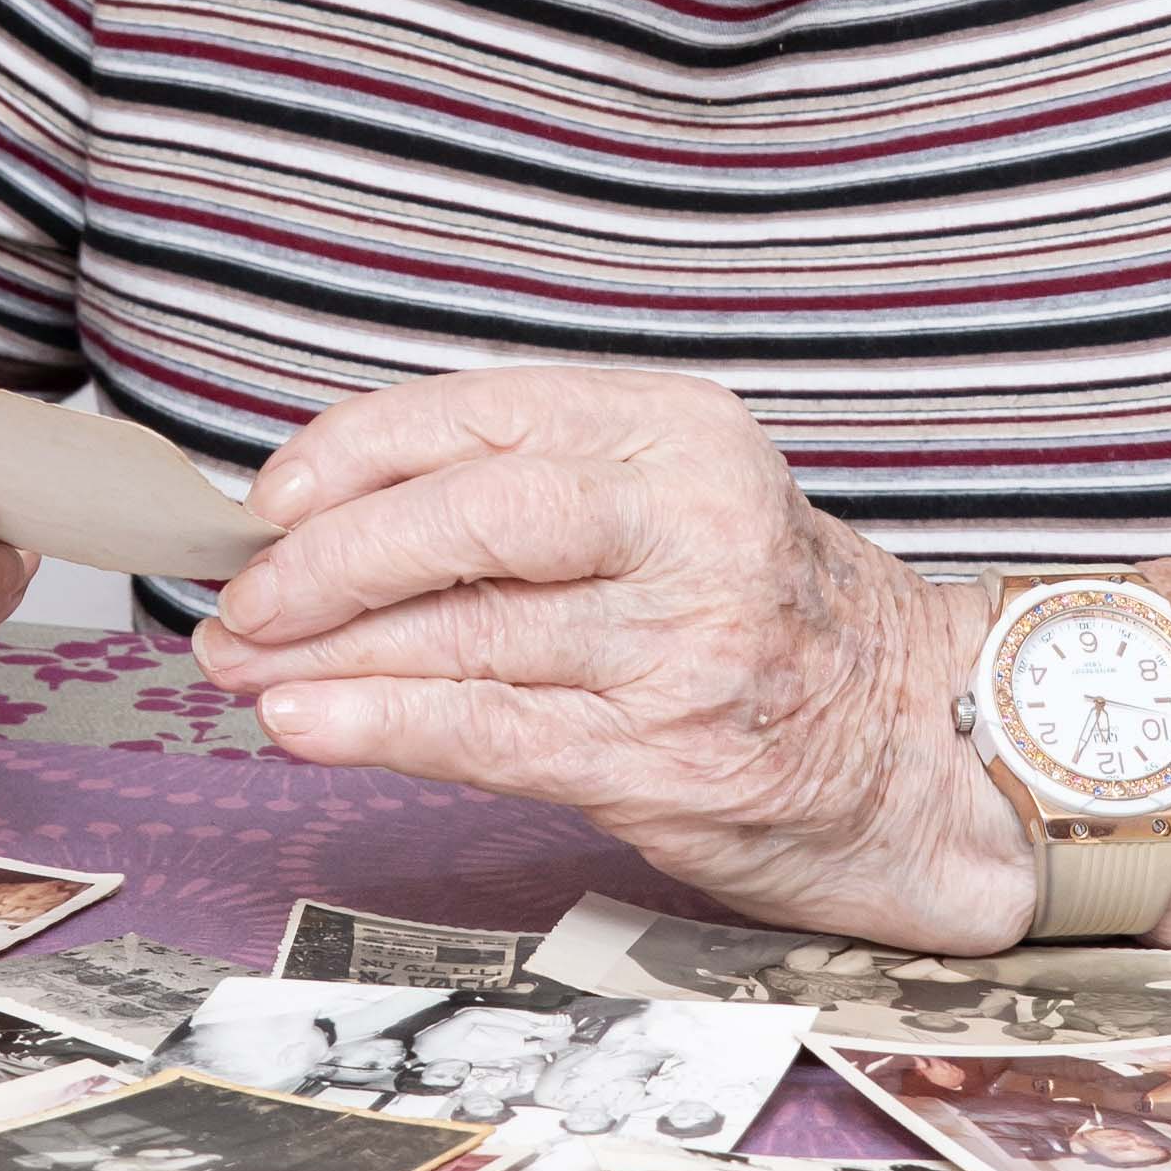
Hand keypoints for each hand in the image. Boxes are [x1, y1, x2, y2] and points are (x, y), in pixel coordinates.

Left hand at [188, 367, 1036, 948]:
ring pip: (469, 629)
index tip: (271, 496)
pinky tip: (306, 723)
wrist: (930, 751)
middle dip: (332, 554)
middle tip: (241, 596)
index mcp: (682, 433)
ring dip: (329, 651)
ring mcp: (688, 642)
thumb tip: (331, 524)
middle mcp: (693, 522)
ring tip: (239, 665)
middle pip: (475, 509)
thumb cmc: (776, 628)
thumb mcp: (679, 507)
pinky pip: (493, 731)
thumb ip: (536, 499)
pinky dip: (382, 723)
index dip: (358, 450)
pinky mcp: (670, 757)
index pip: (486, 413)